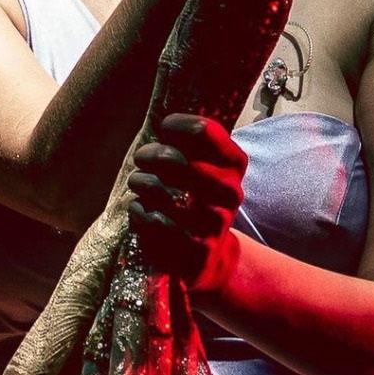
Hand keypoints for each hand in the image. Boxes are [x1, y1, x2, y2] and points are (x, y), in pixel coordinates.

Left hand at [128, 113, 247, 294]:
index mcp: (235, 164)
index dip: (175, 125)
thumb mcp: (204, 164)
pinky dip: (139, 211)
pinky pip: (153, 222)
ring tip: (138, 183)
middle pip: (175, 160)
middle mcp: (230, 192)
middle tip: (141, 158)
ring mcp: (214, 224)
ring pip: (159, 191)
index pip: (203, 130)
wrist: (211, 254)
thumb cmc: (197, 196)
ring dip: (140, 182)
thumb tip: (161, 119)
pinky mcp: (194, 251)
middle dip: (149, 155)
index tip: (164, 129)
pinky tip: (140, 209)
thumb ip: (189, 141)